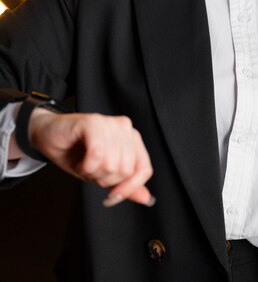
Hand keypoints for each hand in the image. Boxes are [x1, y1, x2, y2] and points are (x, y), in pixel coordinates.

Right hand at [28, 108, 154, 206]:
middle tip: (91, 170)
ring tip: (85, 164)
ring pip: (111, 165)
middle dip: (104, 179)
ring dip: (92, 172)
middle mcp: (125, 128)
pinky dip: (85, 165)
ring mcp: (110, 123)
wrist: (48, 136)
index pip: (144, 169)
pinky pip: (97, 155)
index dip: (128, 189)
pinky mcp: (93, 122)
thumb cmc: (76, 152)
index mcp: (132, 139)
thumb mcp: (103, 174)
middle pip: (126, 171)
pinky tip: (80, 161)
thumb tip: (147, 198)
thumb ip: (126, 184)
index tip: (111, 197)